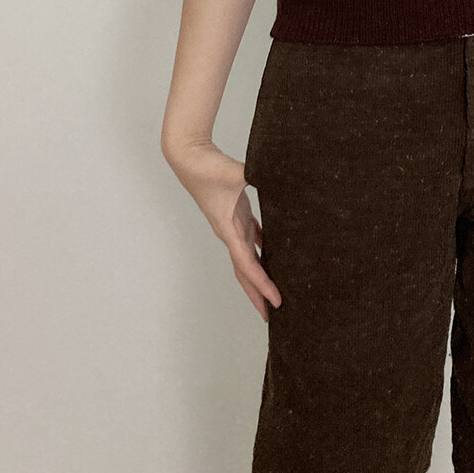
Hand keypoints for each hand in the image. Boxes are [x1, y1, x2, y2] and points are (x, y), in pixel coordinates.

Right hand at [164, 140, 281, 321]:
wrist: (190, 157)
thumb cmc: (209, 166)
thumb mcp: (237, 173)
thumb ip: (260, 176)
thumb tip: (284, 175)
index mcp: (228, 229)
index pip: (248, 265)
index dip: (263, 285)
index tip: (276, 302)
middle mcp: (229, 232)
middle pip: (245, 272)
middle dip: (257, 294)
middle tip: (273, 315)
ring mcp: (231, 223)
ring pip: (246, 257)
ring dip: (258, 275)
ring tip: (273, 290)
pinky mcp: (234, 212)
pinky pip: (250, 236)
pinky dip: (262, 247)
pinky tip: (273, 251)